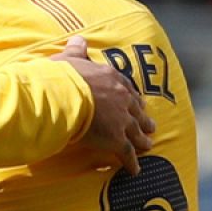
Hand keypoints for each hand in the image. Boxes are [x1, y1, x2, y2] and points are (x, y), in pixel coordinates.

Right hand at [52, 35, 154, 173]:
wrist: (64, 97)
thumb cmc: (62, 78)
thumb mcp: (69, 59)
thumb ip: (77, 50)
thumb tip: (78, 39)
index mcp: (112, 78)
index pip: (126, 88)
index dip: (132, 98)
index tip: (136, 102)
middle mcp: (122, 98)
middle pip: (137, 111)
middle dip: (143, 119)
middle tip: (150, 127)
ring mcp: (122, 120)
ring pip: (137, 132)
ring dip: (143, 140)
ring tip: (148, 146)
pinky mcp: (116, 139)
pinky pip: (127, 153)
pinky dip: (132, 163)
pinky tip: (135, 171)